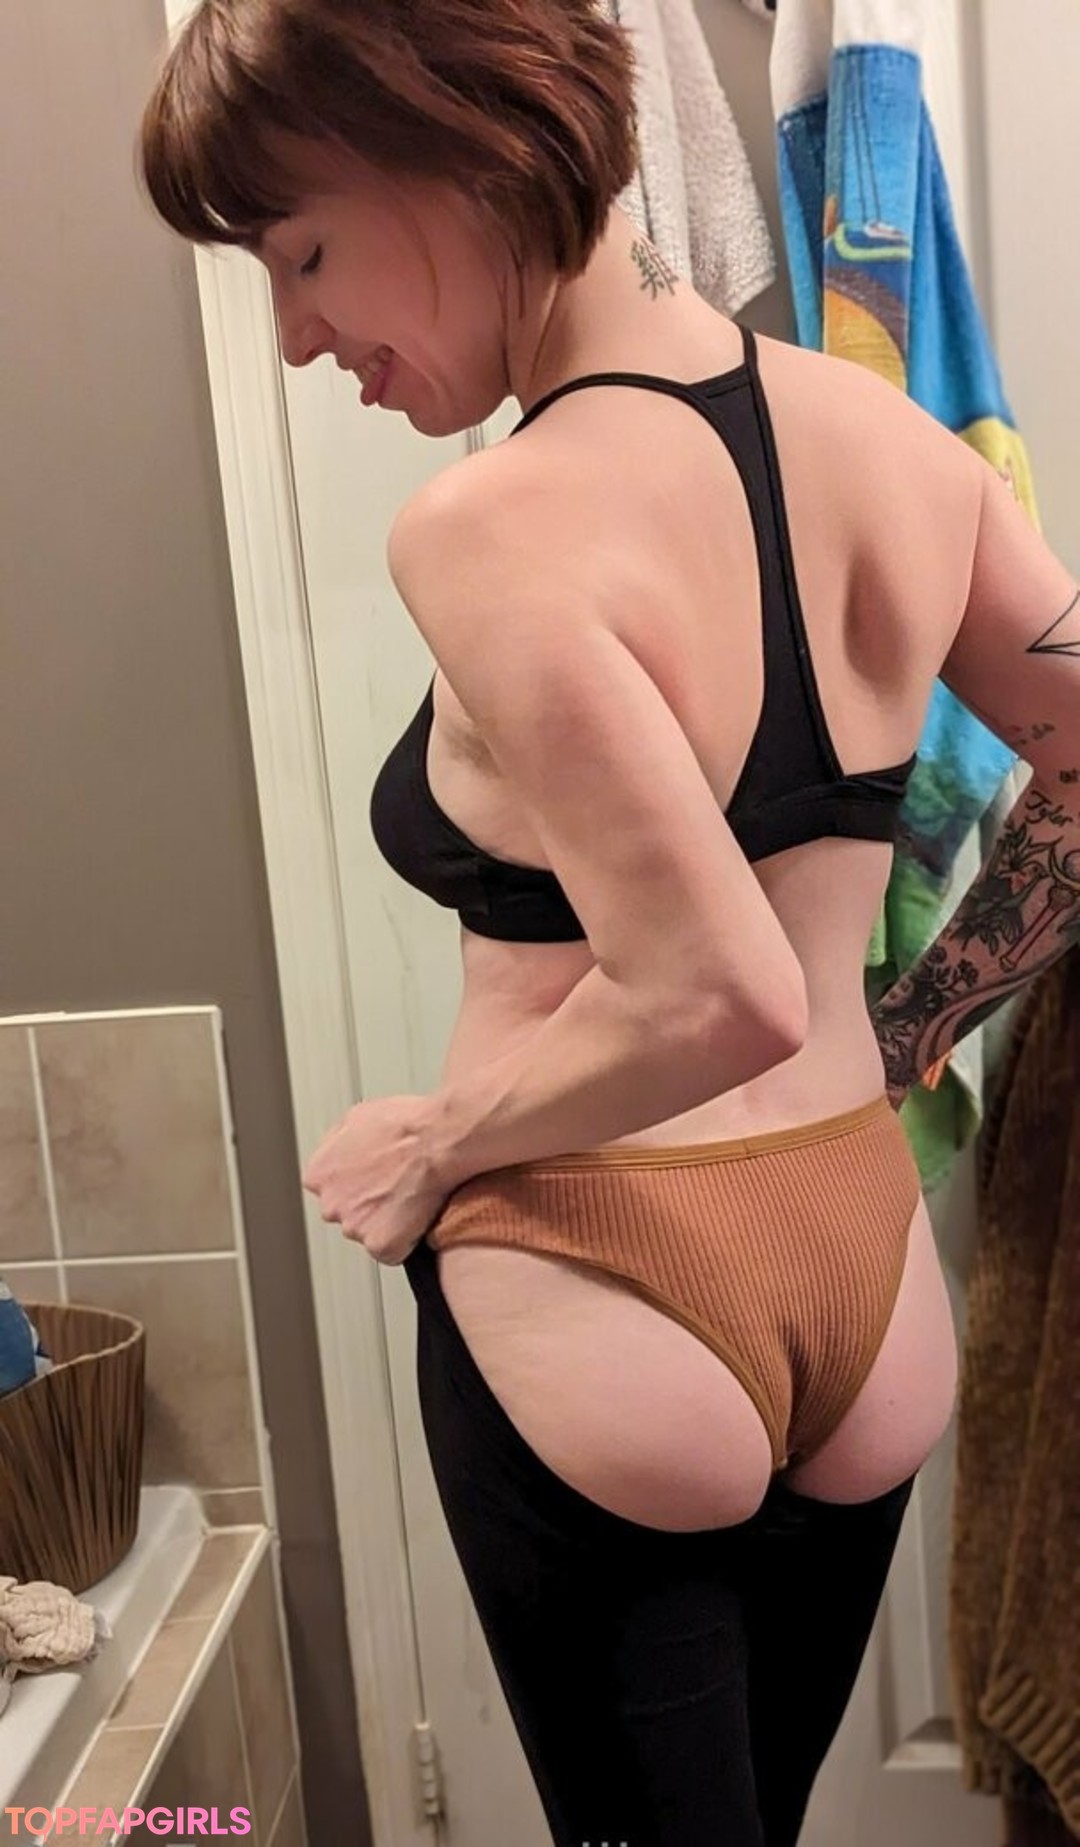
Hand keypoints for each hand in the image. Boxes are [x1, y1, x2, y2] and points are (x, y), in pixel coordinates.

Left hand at [302, 1094, 452, 1265]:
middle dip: (368, 1206)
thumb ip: (339, 1143)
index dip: (357, 1185)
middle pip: (348, 1214)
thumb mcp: (357, 1116)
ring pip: (369, 1234)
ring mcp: (354, 1227)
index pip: (331, 1191)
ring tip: (411, 1199)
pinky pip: (393, 1252)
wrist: (435, 1140)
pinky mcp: (381, 1245)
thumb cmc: (405, 1124)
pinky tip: (418, 1218)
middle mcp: (331, 1204)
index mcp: (319, 1175)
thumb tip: (341, 1151)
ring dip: (387, 1223)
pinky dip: (406, 1241)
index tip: (373, 1180)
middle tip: (396, 1188)